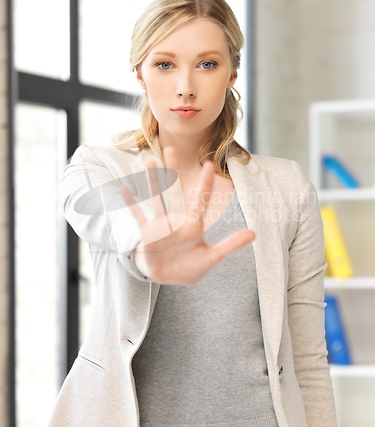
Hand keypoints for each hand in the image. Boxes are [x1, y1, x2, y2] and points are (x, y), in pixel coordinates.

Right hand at [123, 148, 254, 285]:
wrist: (168, 279)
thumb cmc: (189, 267)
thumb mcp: (212, 258)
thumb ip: (231, 245)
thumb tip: (255, 233)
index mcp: (193, 226)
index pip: (201, 200)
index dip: (205, 183)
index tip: (209, 164)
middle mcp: (176, 220)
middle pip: (174, 192)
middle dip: (172, 171)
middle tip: (171, 148)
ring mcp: (160, 226)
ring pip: (156, 199)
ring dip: (152, 181)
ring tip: (148, 161)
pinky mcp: (146, 235)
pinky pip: (138, 217)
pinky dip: (131, 205)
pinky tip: (124, 189)